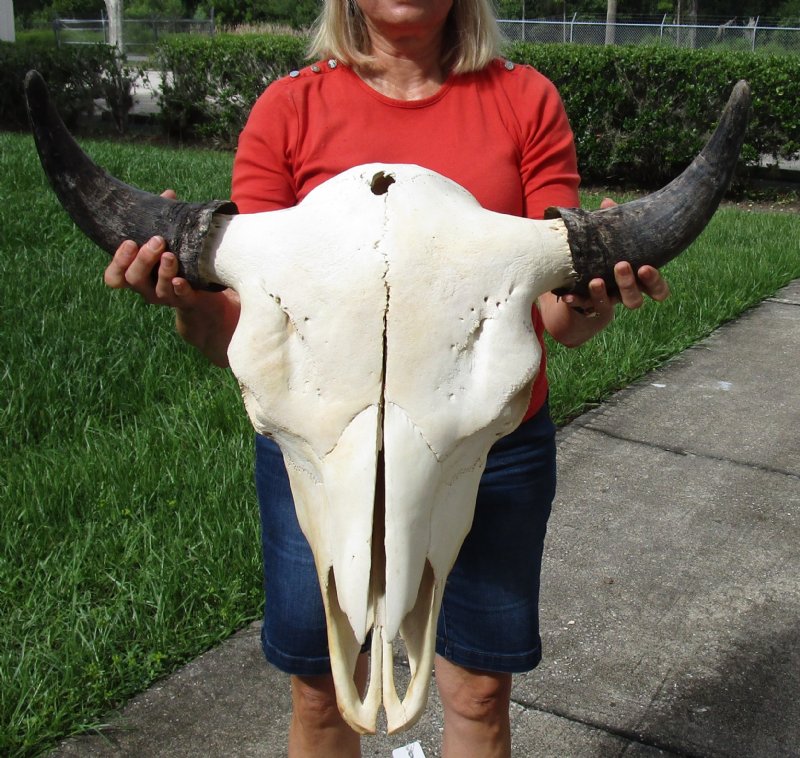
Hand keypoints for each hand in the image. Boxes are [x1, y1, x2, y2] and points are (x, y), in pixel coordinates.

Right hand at [103, 189, 202, 309]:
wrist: (201, 286)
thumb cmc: (175, 257)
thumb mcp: (166, 239)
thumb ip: (162, 220)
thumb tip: (168, 195)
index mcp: (134, 273)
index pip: (114, 276)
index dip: (118, 262)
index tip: (129, 242)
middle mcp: (146, 288)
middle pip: (134, 279)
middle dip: (143, 259)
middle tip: (156, 241)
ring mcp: (165, 297)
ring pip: (158, 289)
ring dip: (163, 271)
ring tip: (170, 254)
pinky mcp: (185, 301)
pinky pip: (181, 299)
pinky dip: (180, 289)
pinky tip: (181, 280)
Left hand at [561, 197, 669, 317]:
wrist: (585, 281)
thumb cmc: (608, 254)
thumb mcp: (612, 240)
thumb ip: (613, 225)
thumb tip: (607, 202)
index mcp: (639, 280)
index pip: (657, 289)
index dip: (654, 282)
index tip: (645, 267)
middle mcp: (625, 294)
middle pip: (634, 299)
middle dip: (628, 283)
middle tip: (620, 265)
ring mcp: (607, 302)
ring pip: (611, 305)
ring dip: (603, 294)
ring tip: (595, 280)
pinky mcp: (587, 305)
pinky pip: (582, 307)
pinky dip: (576, 301)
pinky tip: (567, 296)